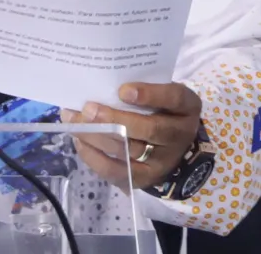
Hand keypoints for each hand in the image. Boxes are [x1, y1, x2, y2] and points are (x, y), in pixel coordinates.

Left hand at [58, 83, 202, 190]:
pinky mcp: (145, 180)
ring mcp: (162, 162)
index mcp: (186, 108)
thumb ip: (142, 87)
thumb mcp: (162, 94)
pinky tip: (80, 142)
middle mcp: (178, 136)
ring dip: (96, 136)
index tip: (123, 90)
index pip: (173, 98)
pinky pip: (118, 172)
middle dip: (114, 119)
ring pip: (128, 150)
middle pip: (148, 130)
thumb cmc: (161, 111)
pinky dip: (95, 158)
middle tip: (88, 108)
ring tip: (74, 122)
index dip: (149, 94)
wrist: (176, 149)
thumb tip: (101, 80)